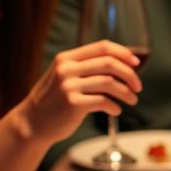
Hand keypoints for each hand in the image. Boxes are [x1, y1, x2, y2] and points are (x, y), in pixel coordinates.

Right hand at [18, 40, 140, 145]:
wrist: (32, 123)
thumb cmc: (54, 100)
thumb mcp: (64, 77)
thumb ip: (86, 68)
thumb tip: (123, 64)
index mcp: (67, 58)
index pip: (102, 47)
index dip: (124, 53)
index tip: (136, 63)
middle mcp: (66, 69)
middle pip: (109, 64)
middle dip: (130, 75)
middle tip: (138, 87)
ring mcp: (68, 86)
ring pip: (110, 83)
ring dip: (126, 93)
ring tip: (132, 100)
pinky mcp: (72, 104)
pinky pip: (103, 101)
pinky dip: (115, 106)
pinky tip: (116, 110)